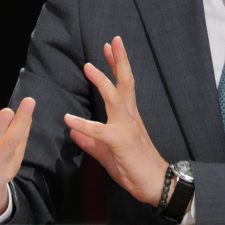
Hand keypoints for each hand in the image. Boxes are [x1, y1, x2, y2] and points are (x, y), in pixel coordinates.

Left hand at [64, 37, 168, 205]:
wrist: (155, 183)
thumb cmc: (134, 167)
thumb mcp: (106, 152)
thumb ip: (90, 140)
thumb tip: (73, 130)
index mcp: (128, 116)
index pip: (123, 85)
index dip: (116, 65)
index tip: (110, 48)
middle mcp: (129, 116)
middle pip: (125, 82)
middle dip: (119, 60)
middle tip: (113, 41)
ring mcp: (126, 127)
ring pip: (114, 98)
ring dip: (101, 80)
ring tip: (88, 66)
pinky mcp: (120, 141)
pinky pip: (99, 131)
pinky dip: (83, 124)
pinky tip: (69, 119)